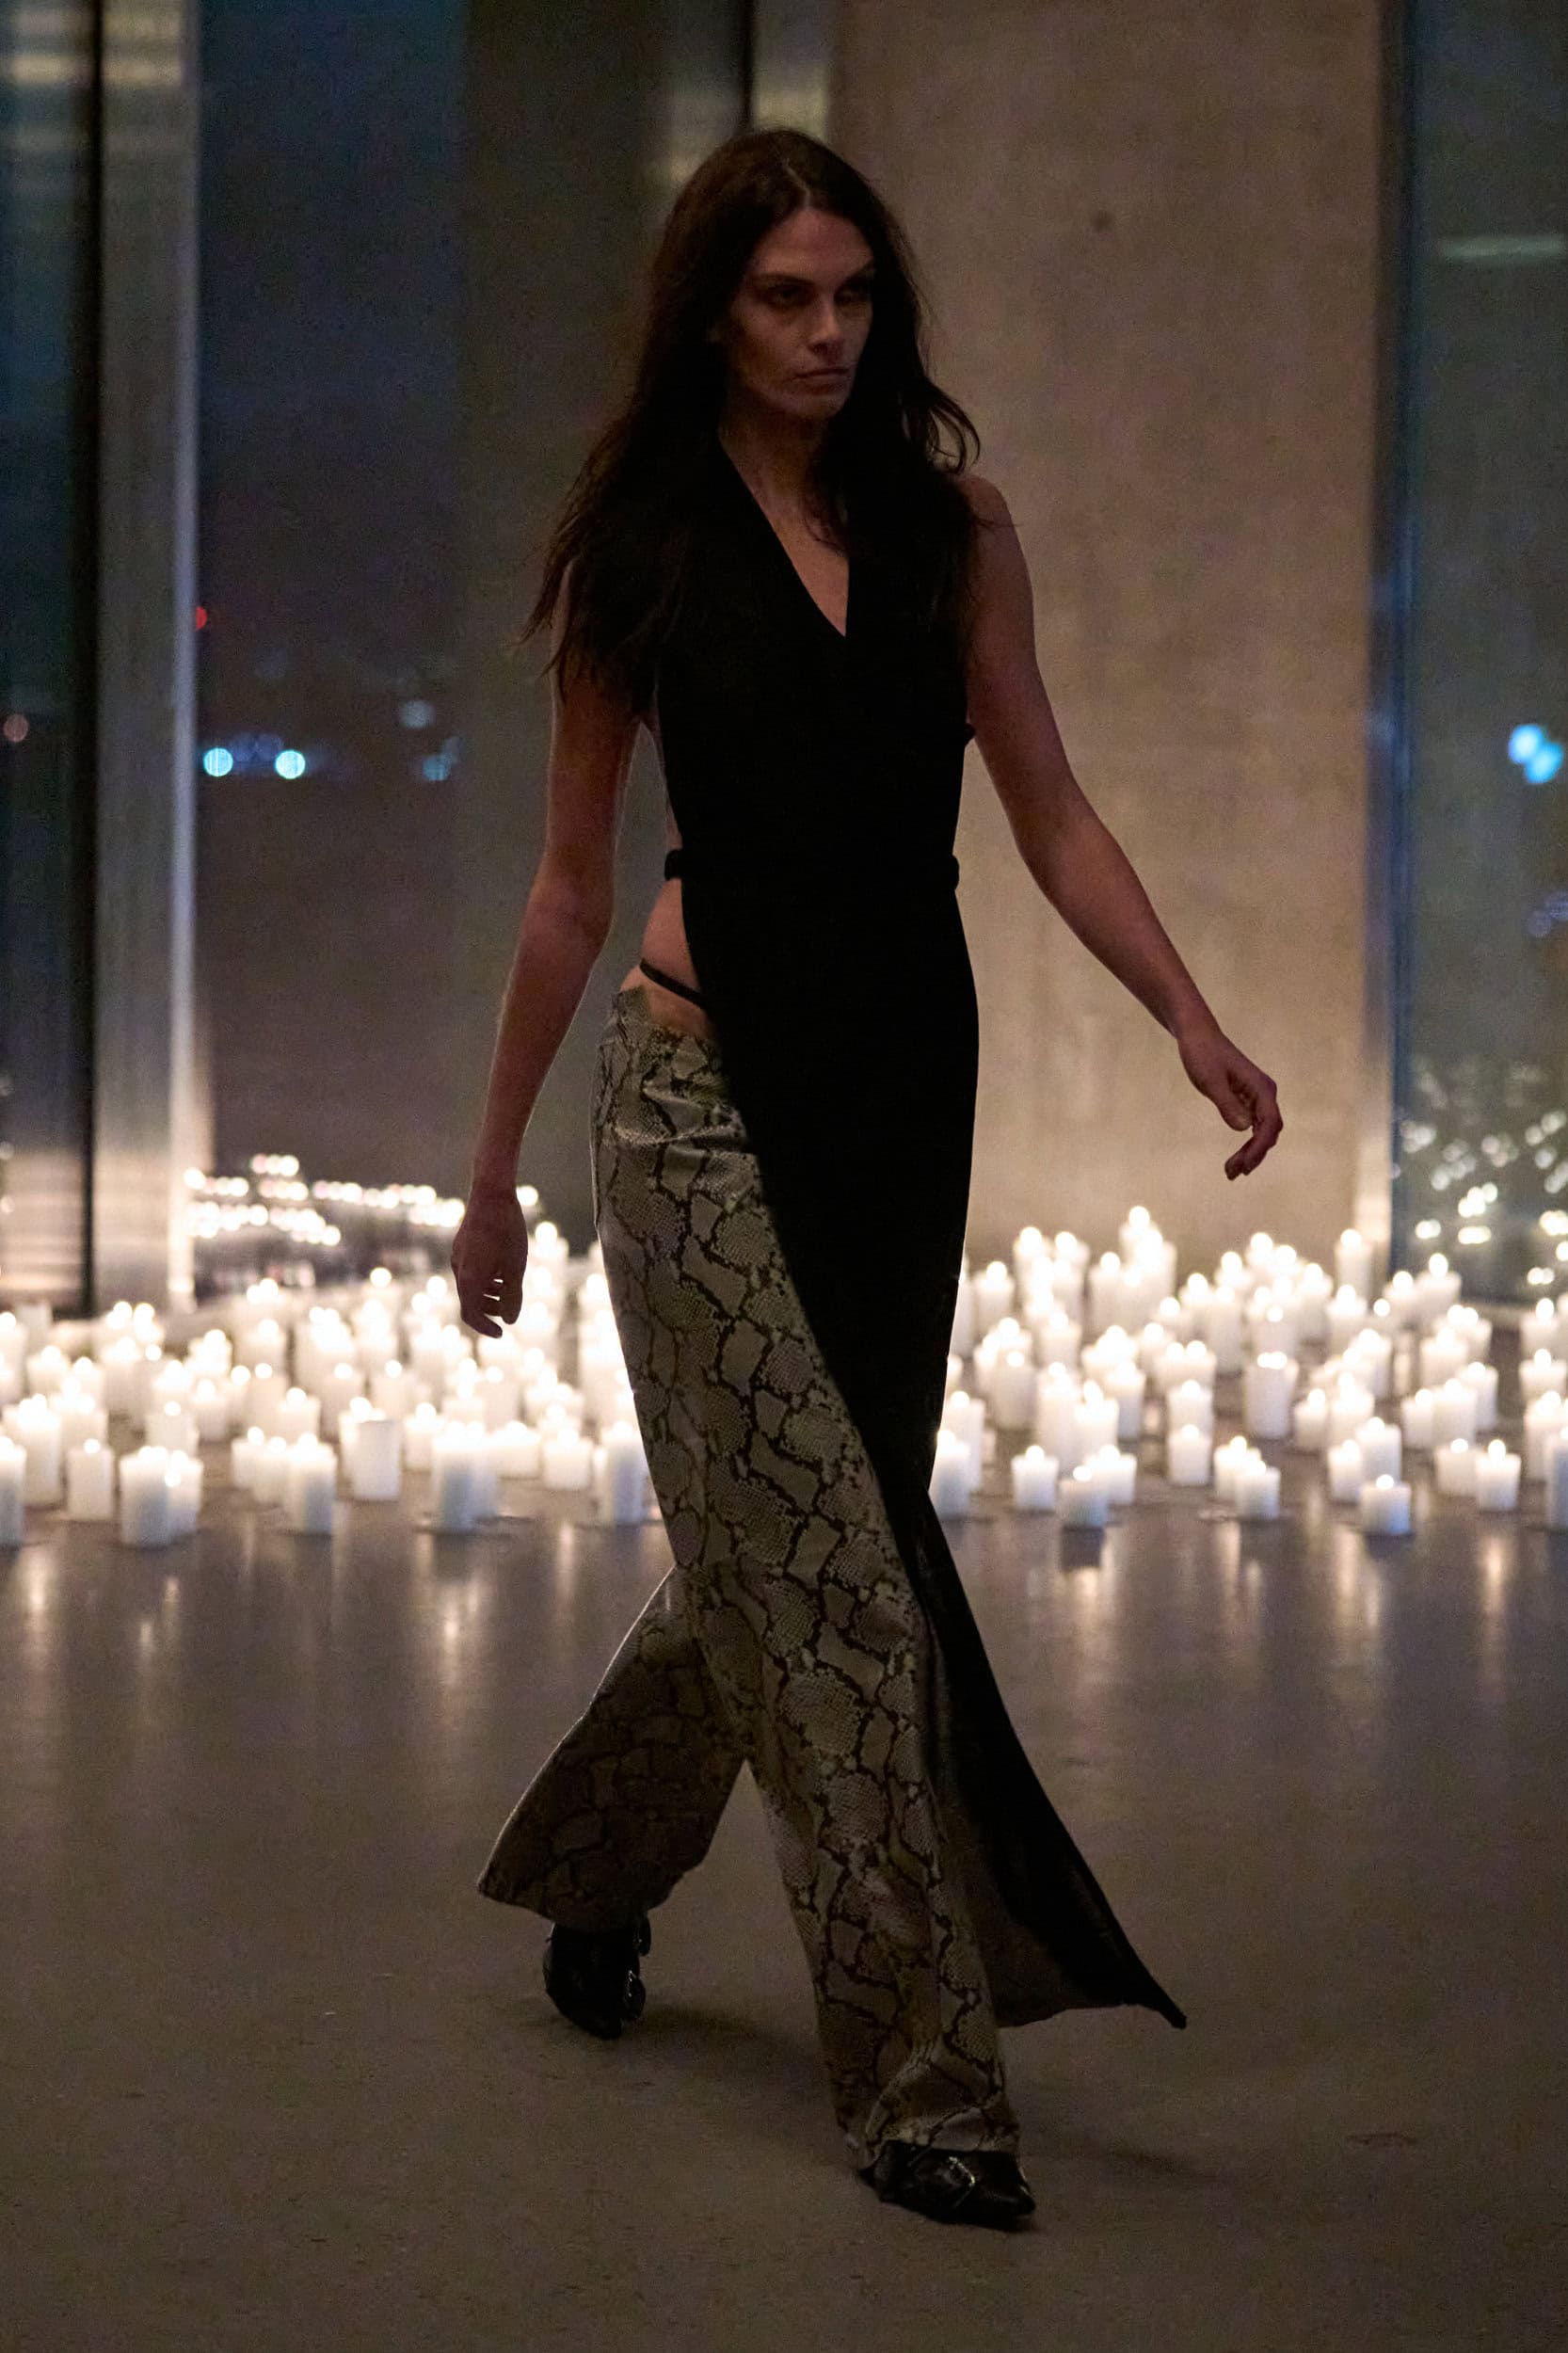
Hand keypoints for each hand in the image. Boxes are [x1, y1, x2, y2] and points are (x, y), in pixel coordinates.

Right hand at [451, 1182, 528, 1334]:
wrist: (491, 1194)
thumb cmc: (507, 1232)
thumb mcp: (515, 1269)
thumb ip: (512, 1297)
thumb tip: (510, 1321)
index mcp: (468, 1279)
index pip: (471, 1315)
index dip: (485, 1328)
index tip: (501, 1334)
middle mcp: (458, 1269)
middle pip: (470, 1301)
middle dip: (490, 1310)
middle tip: (510, 1311)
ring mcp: (458, 1255)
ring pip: (470, 1284)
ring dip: (488, 1293)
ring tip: (509, 1290)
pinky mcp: (462, 1244)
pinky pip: (470, 1269)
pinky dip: (484, 1278)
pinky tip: (502, 1270)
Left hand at [1174, 1018, 1282, 1179]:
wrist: (1197, 1036)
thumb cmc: (1202, 1055)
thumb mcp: (1210, 1080)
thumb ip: (1227, 1103)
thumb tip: (1244, 1128)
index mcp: (1261, 1087)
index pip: (1269, 1124)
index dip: (1259, 1148)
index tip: (1245, 1166)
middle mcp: (1265, 1093)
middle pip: (1269, 1131)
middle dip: (1254, 1154)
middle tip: (1232, 1173)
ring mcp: (1257, 1097)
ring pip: (1262, 1132)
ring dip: (1250, 1152)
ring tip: (1231, 1172)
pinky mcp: (1248, 1099)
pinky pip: (1254, 1126)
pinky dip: (1247, 1143)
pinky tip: (1236, 1158)